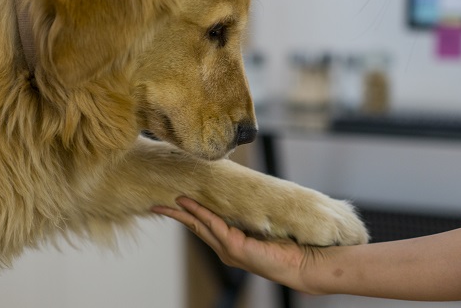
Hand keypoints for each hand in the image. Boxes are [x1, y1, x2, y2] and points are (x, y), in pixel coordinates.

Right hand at [152, 197, 317, 291]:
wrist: (301, 262)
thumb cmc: (286, 246)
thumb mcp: (262, 227)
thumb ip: (248, 217)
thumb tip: (242, 196)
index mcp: (230, 244)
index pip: (204, 227)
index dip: (188, 215)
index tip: (174, 202)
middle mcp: (226, 249)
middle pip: (195, 228)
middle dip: (177, 216)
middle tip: (159, 205)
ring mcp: (229, 250)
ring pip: (201, 226)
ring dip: (185, 213)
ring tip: (171, 202)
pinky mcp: (236, 247)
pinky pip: (215, 225)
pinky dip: (202, 214)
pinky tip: (191, 205)